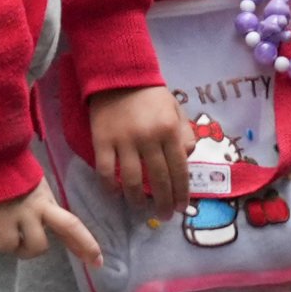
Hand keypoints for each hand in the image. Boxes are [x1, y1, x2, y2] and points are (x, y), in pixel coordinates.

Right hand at [0, 183, 104, 266]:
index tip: (99, 259)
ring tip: (15, 242)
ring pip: (35, 246)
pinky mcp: (2, 220)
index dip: (86, 243)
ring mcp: (22, 214)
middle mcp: (40, 209)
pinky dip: (2, 244)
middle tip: (92, 262)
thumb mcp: (36, 192)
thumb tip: (54, 232)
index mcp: (48, 202)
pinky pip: (6, 245)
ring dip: (24, 250)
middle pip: (69, 227)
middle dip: (82, 246)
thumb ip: (45, 211)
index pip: (71, 224)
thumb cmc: (12, 175)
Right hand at [81, 83, 193, 213]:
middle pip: (158, 179)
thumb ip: (184, 134)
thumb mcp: (175, 109)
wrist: (119, 75)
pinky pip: (105, 171)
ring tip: (141, 209)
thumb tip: (188, 157)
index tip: (182, 208)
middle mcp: (149, 138)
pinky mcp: (102, 141)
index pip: (179, 169)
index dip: (181, 192)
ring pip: (131, 180)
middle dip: (164, 202)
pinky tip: (115, 194)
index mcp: (169, 131)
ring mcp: (124, 141)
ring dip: (137, 200)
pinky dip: (110, 187)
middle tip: (165, 216)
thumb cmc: (151, 95)